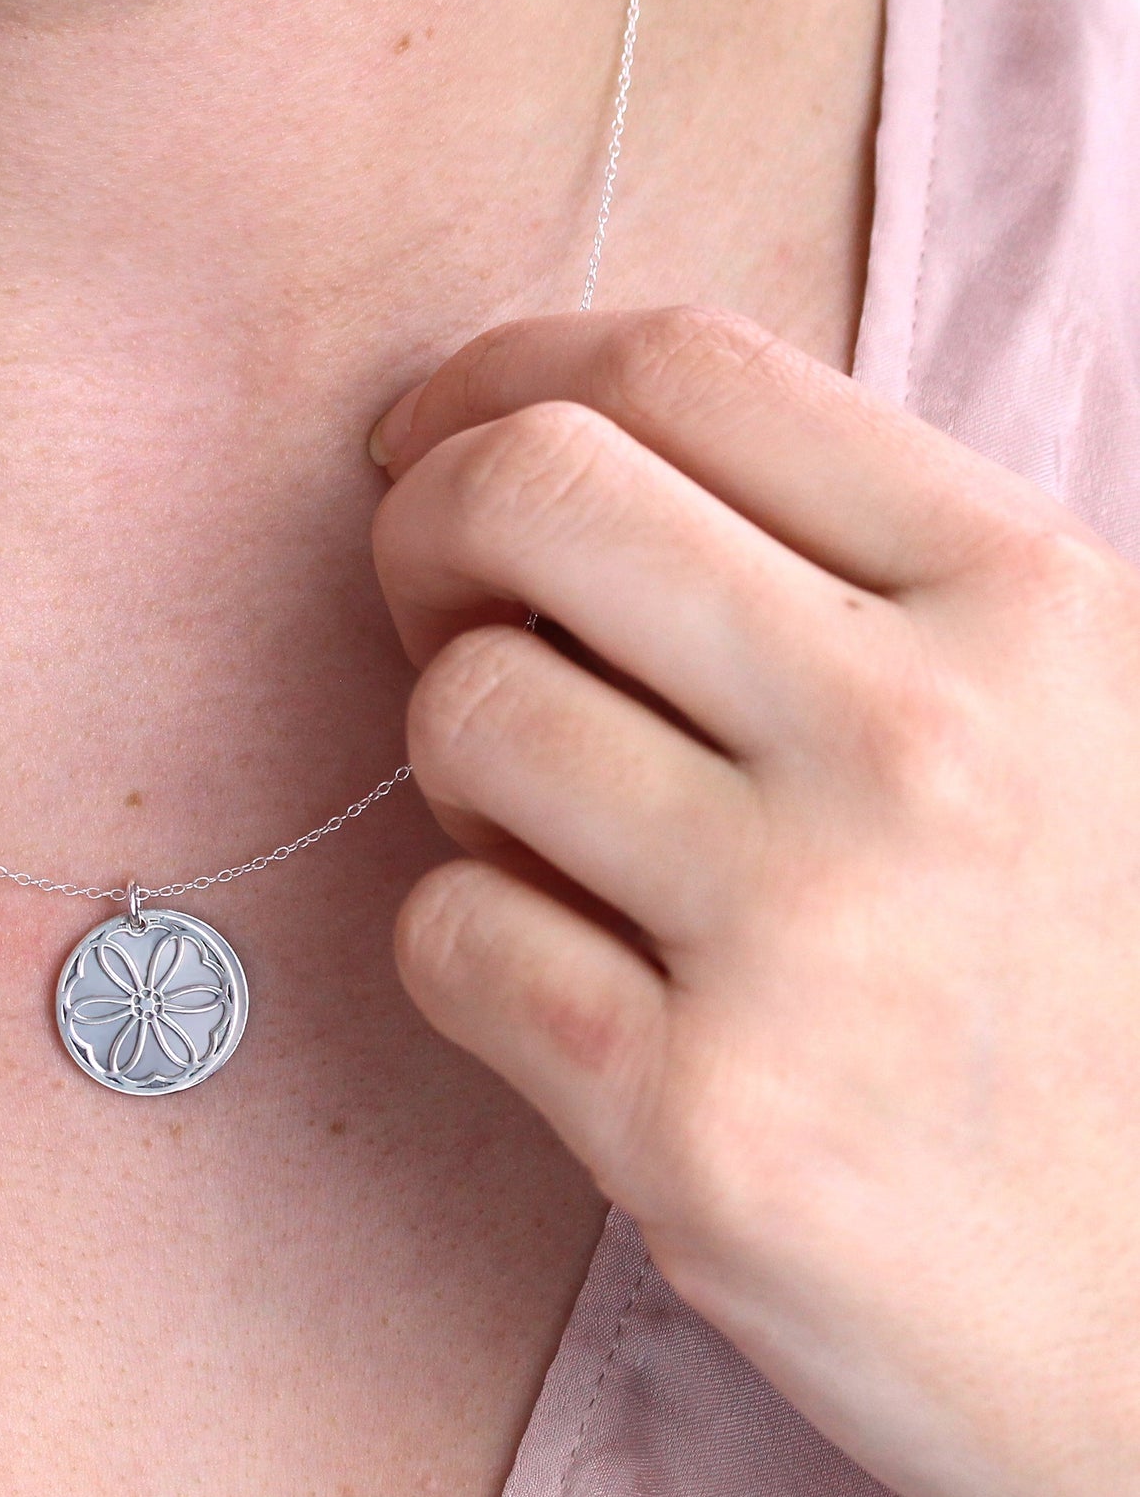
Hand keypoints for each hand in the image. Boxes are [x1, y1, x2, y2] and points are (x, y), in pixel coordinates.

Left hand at [370, 308, 1139, 1496]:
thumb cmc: (1105, 1012)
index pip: (684, 371)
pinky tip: (565, 984)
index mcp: (1026, 602)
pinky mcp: (694, 1125)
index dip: (509, 378)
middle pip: (533, 496)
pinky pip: (451, 938)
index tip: (442, 440)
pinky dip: (467, 942)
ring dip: (459, 765)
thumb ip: (865, 589)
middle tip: (433, 603)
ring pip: (465, 716)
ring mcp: (800, 938)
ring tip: (548, 835)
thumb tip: (572, 477)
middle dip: (425, 529)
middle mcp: (916, 742)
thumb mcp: (1079, 730)